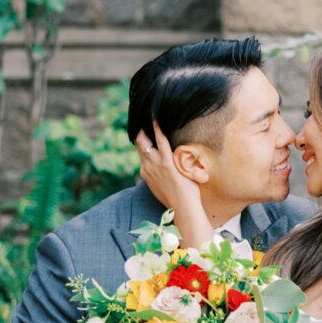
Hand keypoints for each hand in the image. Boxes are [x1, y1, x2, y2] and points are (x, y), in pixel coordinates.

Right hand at [134, 122, 211, 250]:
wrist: (183, 209)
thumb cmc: (177, 201)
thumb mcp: (163, 188)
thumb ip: (160, 178)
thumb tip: (162, 175)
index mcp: (145, 173)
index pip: (140, 153)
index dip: (141, 141)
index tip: (142, 130)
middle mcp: (147, 167)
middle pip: (139, 144)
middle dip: (139, 130)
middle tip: (142, 117)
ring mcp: (155, 165)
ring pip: (145, 141)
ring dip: (145, 127)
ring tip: (147, 113)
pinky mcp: (166, 163)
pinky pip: (160, 142)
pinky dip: (157, 129)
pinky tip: (156, 119)